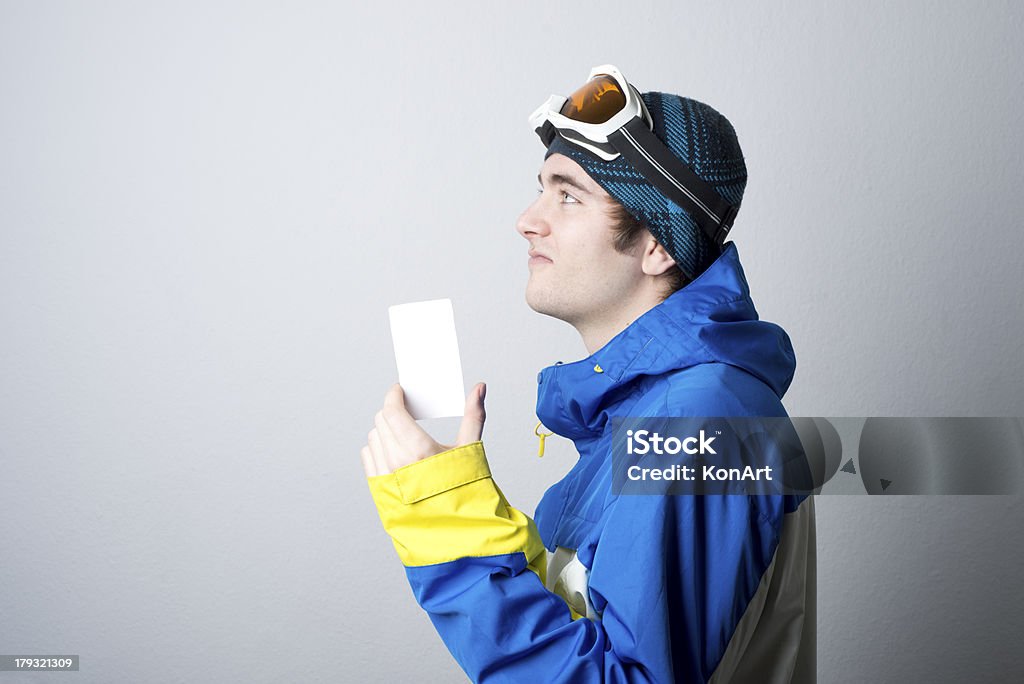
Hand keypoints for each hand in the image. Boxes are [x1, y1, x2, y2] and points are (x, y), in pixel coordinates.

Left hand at [360, 382, 486, 476]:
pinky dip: (378, 447)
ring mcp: (385, 475)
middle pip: (381, 421)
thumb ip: (473, 415)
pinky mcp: (378, 486)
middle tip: (405, 411)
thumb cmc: (464, 488)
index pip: (392, 412)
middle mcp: (397, 462)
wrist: (454, 523)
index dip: (393, 396)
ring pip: (373, 437)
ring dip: (385, 430)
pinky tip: (394, 450)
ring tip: (402, 433)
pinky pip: (368, 455)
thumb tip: (479, 388)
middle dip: (392, 411)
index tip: (399, 390)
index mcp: (419, 450)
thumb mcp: (469, 449)